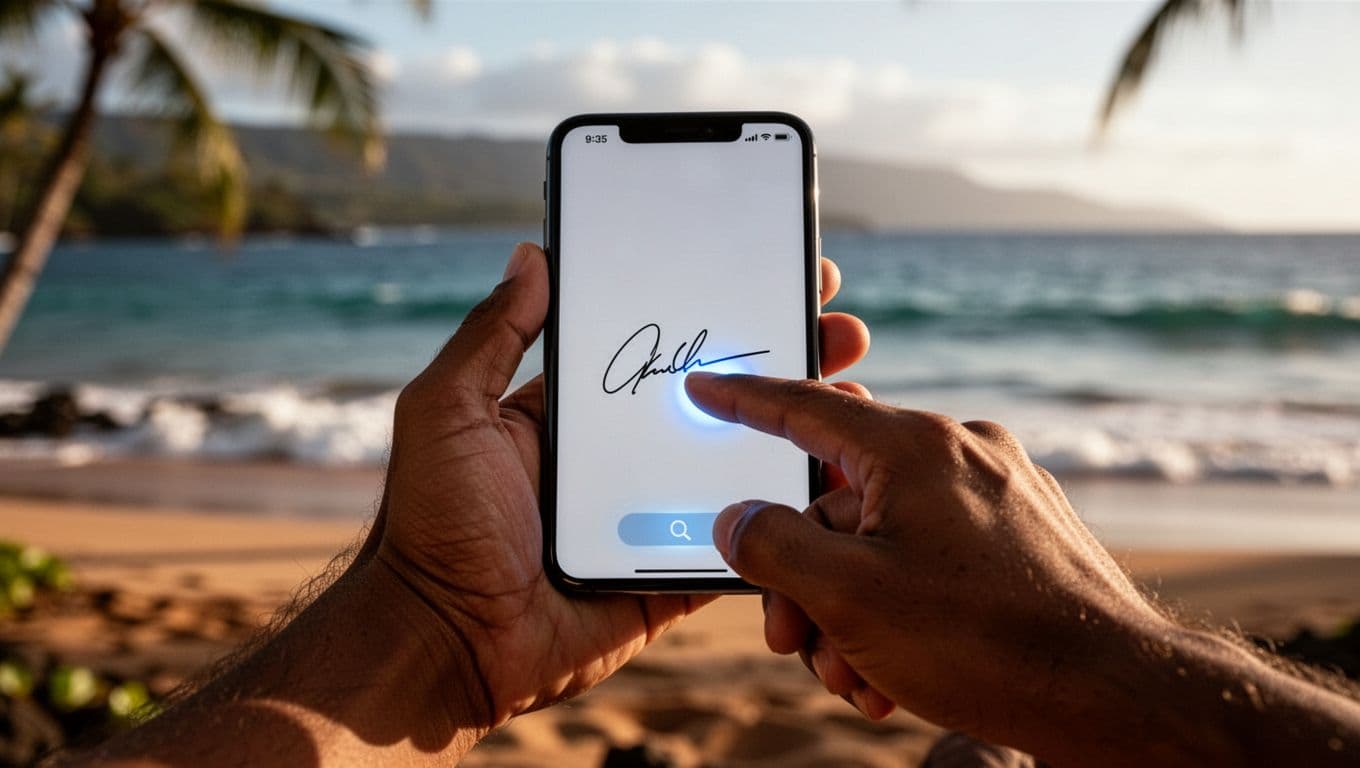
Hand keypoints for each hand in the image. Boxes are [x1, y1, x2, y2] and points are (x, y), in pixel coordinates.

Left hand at [360, 243, 870, 728]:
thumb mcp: (447, 411)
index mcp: (577, 412)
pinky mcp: (674, 567)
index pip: (660, 345)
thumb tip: (532, 254)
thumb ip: (492, 336)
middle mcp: (623, 454)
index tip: (772, 269)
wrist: (447, 641)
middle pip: (719, 396)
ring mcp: (655, 512)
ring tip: (857, 390)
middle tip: (839, 323)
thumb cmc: (434, 525)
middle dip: (782, 356)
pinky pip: (742, 538)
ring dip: (802, 430)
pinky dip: (786, 513)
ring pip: (741, 463)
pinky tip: (836, 477)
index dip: (715, 308)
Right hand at [683, 374, 1169, 747]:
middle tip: (788, 639)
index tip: (706, 388)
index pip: (807, 408)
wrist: (1114, 696)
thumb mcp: (847, 595)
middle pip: (841, 501)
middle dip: (804, 578)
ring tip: (854, 676)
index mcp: (916, 446)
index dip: (745, 401)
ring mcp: (998, 495)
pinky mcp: (1024, 537)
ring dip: (850, 610)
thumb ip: (772, 545)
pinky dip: (900, 609)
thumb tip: (737, 519)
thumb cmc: (981, 640)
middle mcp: (961, 454)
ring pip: (886, 540)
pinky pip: (934, 560)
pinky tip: (895, 673)